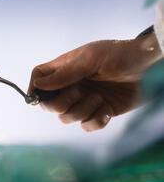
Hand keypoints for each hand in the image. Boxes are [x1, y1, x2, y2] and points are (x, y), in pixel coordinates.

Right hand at [29, 35, 161, 131]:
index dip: (34, 87)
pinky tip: (107, 110)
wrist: (148, 66)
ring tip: (100, 98)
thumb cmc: (119, 55)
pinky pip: (86, 126)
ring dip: (82, 111)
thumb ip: (64, 73)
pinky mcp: (99, 112)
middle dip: (61, 103)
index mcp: (65, 69)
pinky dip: (95, 121)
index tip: (38, 95)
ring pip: (66, 118)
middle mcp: (71, 86)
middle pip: (48, 104)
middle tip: (78, 93)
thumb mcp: (90, 59)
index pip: (39, 78)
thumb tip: (38, 85)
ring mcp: (84, 100)